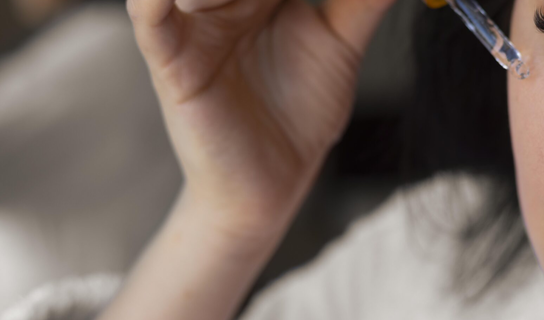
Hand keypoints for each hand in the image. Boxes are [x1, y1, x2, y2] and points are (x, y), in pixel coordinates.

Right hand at [97, 1, 397, 318]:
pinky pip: (153, 22)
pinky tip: (172, 1)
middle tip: (293, 0)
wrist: (266, 188)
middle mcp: (224, 1)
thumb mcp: (339, 47)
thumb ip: (360, 2)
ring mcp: (194, 29)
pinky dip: (158, 6)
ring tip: (251, 2)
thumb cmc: (299, 117)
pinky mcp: (172, 64)